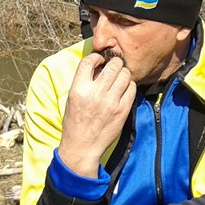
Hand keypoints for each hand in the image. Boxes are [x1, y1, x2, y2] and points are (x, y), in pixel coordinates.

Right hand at [58, 52, 135, 177]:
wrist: (82, 147)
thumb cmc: (75, 122)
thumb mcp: (72, 99)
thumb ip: (84, 82)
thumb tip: (99, 66)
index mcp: (78, 89)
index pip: (89, 61)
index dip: (96, 57)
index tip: (99, 61)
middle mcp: (95, 93)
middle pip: (113, 65)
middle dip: (114, 63)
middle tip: (114, 67)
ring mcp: (111, 102)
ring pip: (125, 74)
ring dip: (123, 73)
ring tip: (119, 78)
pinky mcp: (122, 110)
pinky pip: (132, 88)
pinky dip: (129, 85)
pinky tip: (124, 89)